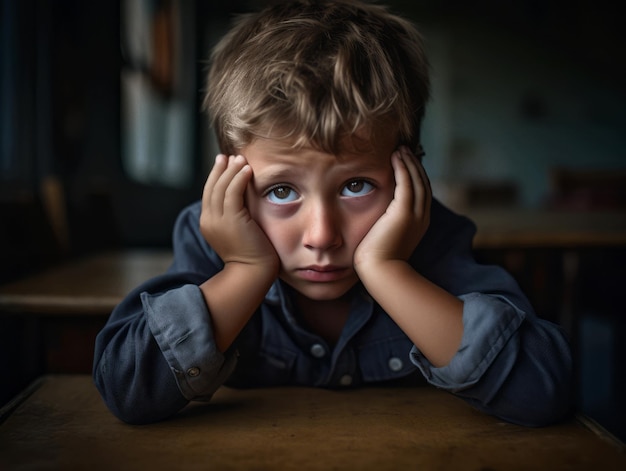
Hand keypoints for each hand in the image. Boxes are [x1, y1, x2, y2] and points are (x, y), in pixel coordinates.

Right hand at [200, 154, 278, 270]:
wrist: (252, 273)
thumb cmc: (251, 255)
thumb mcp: (238, 232)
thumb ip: (236, 216)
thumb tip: (243, 200)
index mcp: (208, 223)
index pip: (209, 194)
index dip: (215, 177)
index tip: (224, 163)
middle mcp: (209, 220)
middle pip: (211, 187)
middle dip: (220, 170)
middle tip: (229, 156)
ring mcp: (219, 220)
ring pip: (221, 187)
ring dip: (231, 170)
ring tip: (240, 158)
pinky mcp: (232, 220)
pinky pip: (233, 192)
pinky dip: (239, 178)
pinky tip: (247, 169)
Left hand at [354, 146, 430, 268]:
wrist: (380, 272)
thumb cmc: (377, 260)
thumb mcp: (385, 236)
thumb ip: (385, 223)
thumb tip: (376, 217)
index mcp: (419, 223)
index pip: (420, 193)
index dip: (415, 176)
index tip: (406, 162)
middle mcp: (421, 217)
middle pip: (423, 183)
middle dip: (415, 165)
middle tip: (405, 149)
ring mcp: (415, 214)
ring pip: (417, 180)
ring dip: (409, 162)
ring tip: (401, 149)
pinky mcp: (404, 212)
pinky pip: (406, 183)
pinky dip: (403, 167)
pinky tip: (396, 156)